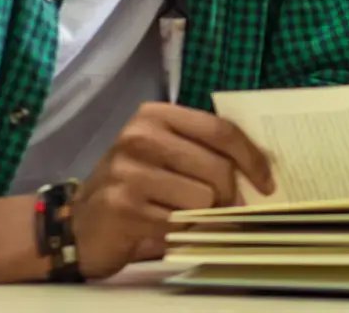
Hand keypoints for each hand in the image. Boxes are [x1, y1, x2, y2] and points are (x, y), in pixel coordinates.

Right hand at [67, 102, 274, 279]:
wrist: (81, 225)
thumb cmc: (136, 187)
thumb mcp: (167, 156)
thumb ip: (206, 153)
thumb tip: (260, 172)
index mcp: (156, 116)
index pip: (221, 130)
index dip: (252, 158)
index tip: (267, 182)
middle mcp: (139, 137)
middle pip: (217, 167)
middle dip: (229, 195)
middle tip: (224, 209)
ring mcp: (128, 171)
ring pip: (202, 198)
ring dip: (201, 216)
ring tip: (180, 215)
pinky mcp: (123, 206)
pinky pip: (178, 223)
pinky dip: (179, 232)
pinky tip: (160, 228)